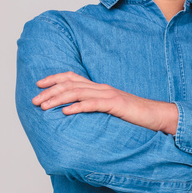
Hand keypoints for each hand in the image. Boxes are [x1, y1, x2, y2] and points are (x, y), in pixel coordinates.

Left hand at [32, 71, 177, 133]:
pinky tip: (66, 112)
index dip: (54, 78)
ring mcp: (108, 95)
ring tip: (44, 106)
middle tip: (34, 100)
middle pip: (70, 84)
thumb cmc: (133, 115)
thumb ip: (95, 106)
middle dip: (50, 91)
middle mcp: (101, 87)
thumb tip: (78, 111)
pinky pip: (93, 104)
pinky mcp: (115, 105)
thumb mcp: (110, 108)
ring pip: (77, 92)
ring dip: (58, 99)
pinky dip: (78, 107)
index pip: (72, 77)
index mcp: (99, 87)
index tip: (38, 84)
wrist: (156, 115)